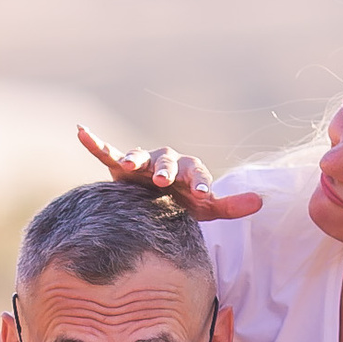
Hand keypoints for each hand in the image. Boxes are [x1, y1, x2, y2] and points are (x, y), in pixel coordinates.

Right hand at [77, 127, 264, 220]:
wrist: (155, 203)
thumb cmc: (183, 205)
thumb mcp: (206, 210)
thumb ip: (230, 206)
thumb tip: (261, 202)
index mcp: (188, 170)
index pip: (197, 173)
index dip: (200, 182)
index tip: (203, 194)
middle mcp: (165, 161)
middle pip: (166, 161)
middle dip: (165, 169)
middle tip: (162, 180)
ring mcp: (141, 162)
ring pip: (137, 156)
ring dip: (133, 159)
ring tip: (129, 165)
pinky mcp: (119, 166)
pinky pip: (106, 152)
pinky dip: (94, 142)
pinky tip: (81, 131)